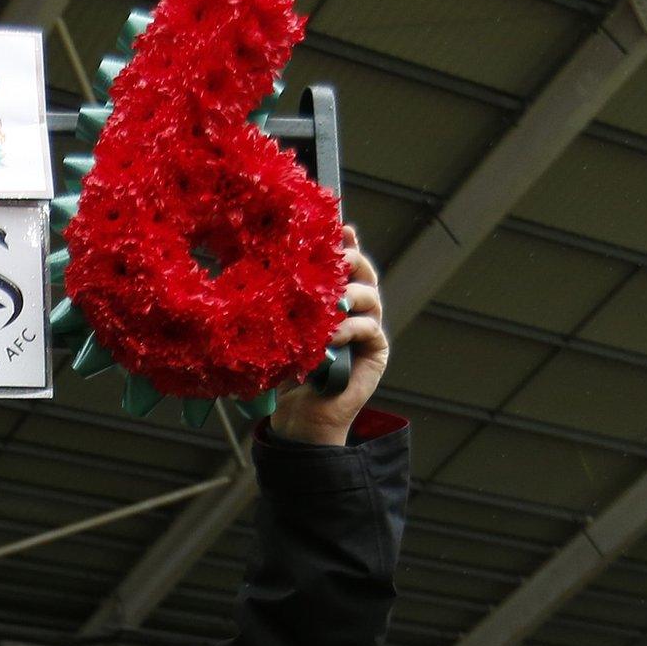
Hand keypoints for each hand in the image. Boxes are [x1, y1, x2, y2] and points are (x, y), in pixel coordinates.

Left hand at [271, 224, 385, 446]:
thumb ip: (287, 301)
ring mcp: (369, 331)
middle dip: (351, 260)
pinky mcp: (376, 353)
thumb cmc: (285, 373)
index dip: (344, 243)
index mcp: (336, 300)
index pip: (345, 264)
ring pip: (371, 297)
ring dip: (349, 294)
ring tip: (330, 300)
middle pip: (364, 273)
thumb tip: (270, 265)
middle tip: (336, 258)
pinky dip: (350, 327)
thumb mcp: (281, 329)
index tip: (338, 227)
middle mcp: (357, 311)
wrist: (300, 418)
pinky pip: (370, 329)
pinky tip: (331, 334)